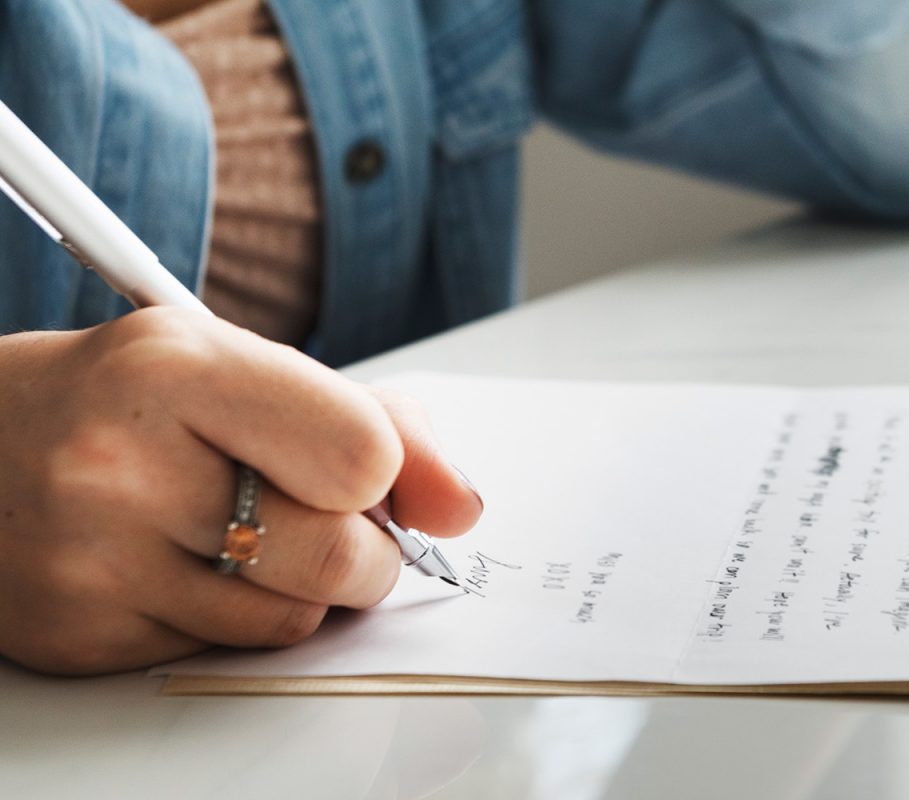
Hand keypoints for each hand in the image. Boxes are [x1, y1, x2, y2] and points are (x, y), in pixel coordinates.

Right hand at [0, 308, 481, 674]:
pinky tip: (184, 563)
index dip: (386, 473)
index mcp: (176, 370)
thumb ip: (372, 419)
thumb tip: (460, 506)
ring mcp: (93, 564)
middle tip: (326, 517)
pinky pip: (227, 652)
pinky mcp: (79, 638)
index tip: (362, 467)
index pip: (362, 456)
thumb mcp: (239, 362)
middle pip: (342, 557)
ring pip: (296, 620)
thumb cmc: (122, 396)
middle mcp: (123, 466)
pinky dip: (234, 614)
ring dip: (303, 586)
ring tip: (242, 530)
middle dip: (365, 548)